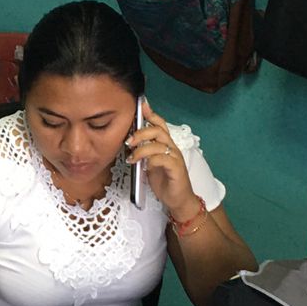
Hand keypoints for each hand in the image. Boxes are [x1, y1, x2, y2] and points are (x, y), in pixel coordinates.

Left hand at [126, 100, 202, 220]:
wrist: (178, 200)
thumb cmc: (164, 181)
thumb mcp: (149, 164)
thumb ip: (143, 153)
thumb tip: (129, 143)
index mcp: (166, 145)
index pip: (160, 124)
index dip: (151, 113)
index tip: (141, 105)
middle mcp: (172, 148)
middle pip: (158, 130)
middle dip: (142, 132)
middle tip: (129, 141)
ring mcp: (175, 158)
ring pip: (159, 144)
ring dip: (142, 148)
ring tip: (131, 157)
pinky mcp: (176, 169)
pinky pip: (163, 159)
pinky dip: (151, 160)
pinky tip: (143, 166)